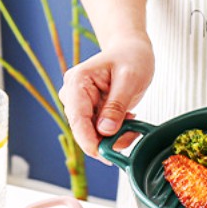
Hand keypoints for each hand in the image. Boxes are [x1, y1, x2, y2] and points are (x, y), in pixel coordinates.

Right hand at [59, 31, 153, 158]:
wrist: (132, 51)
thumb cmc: (131, 57)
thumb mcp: (129, 79)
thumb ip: (116, 105)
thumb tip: (105, 131)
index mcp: (77, 82)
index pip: (77, 120)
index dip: (89, 142)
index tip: (106, 156)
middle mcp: (73, 96)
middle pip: (84, 132)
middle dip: (108, 140)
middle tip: (132, 132)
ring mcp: (81, 106)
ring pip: (94, 136)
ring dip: (115, 137)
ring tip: (132, 121)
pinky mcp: (91, 114)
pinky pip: (101, 134)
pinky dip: (117, 134)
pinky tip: (128, 120)